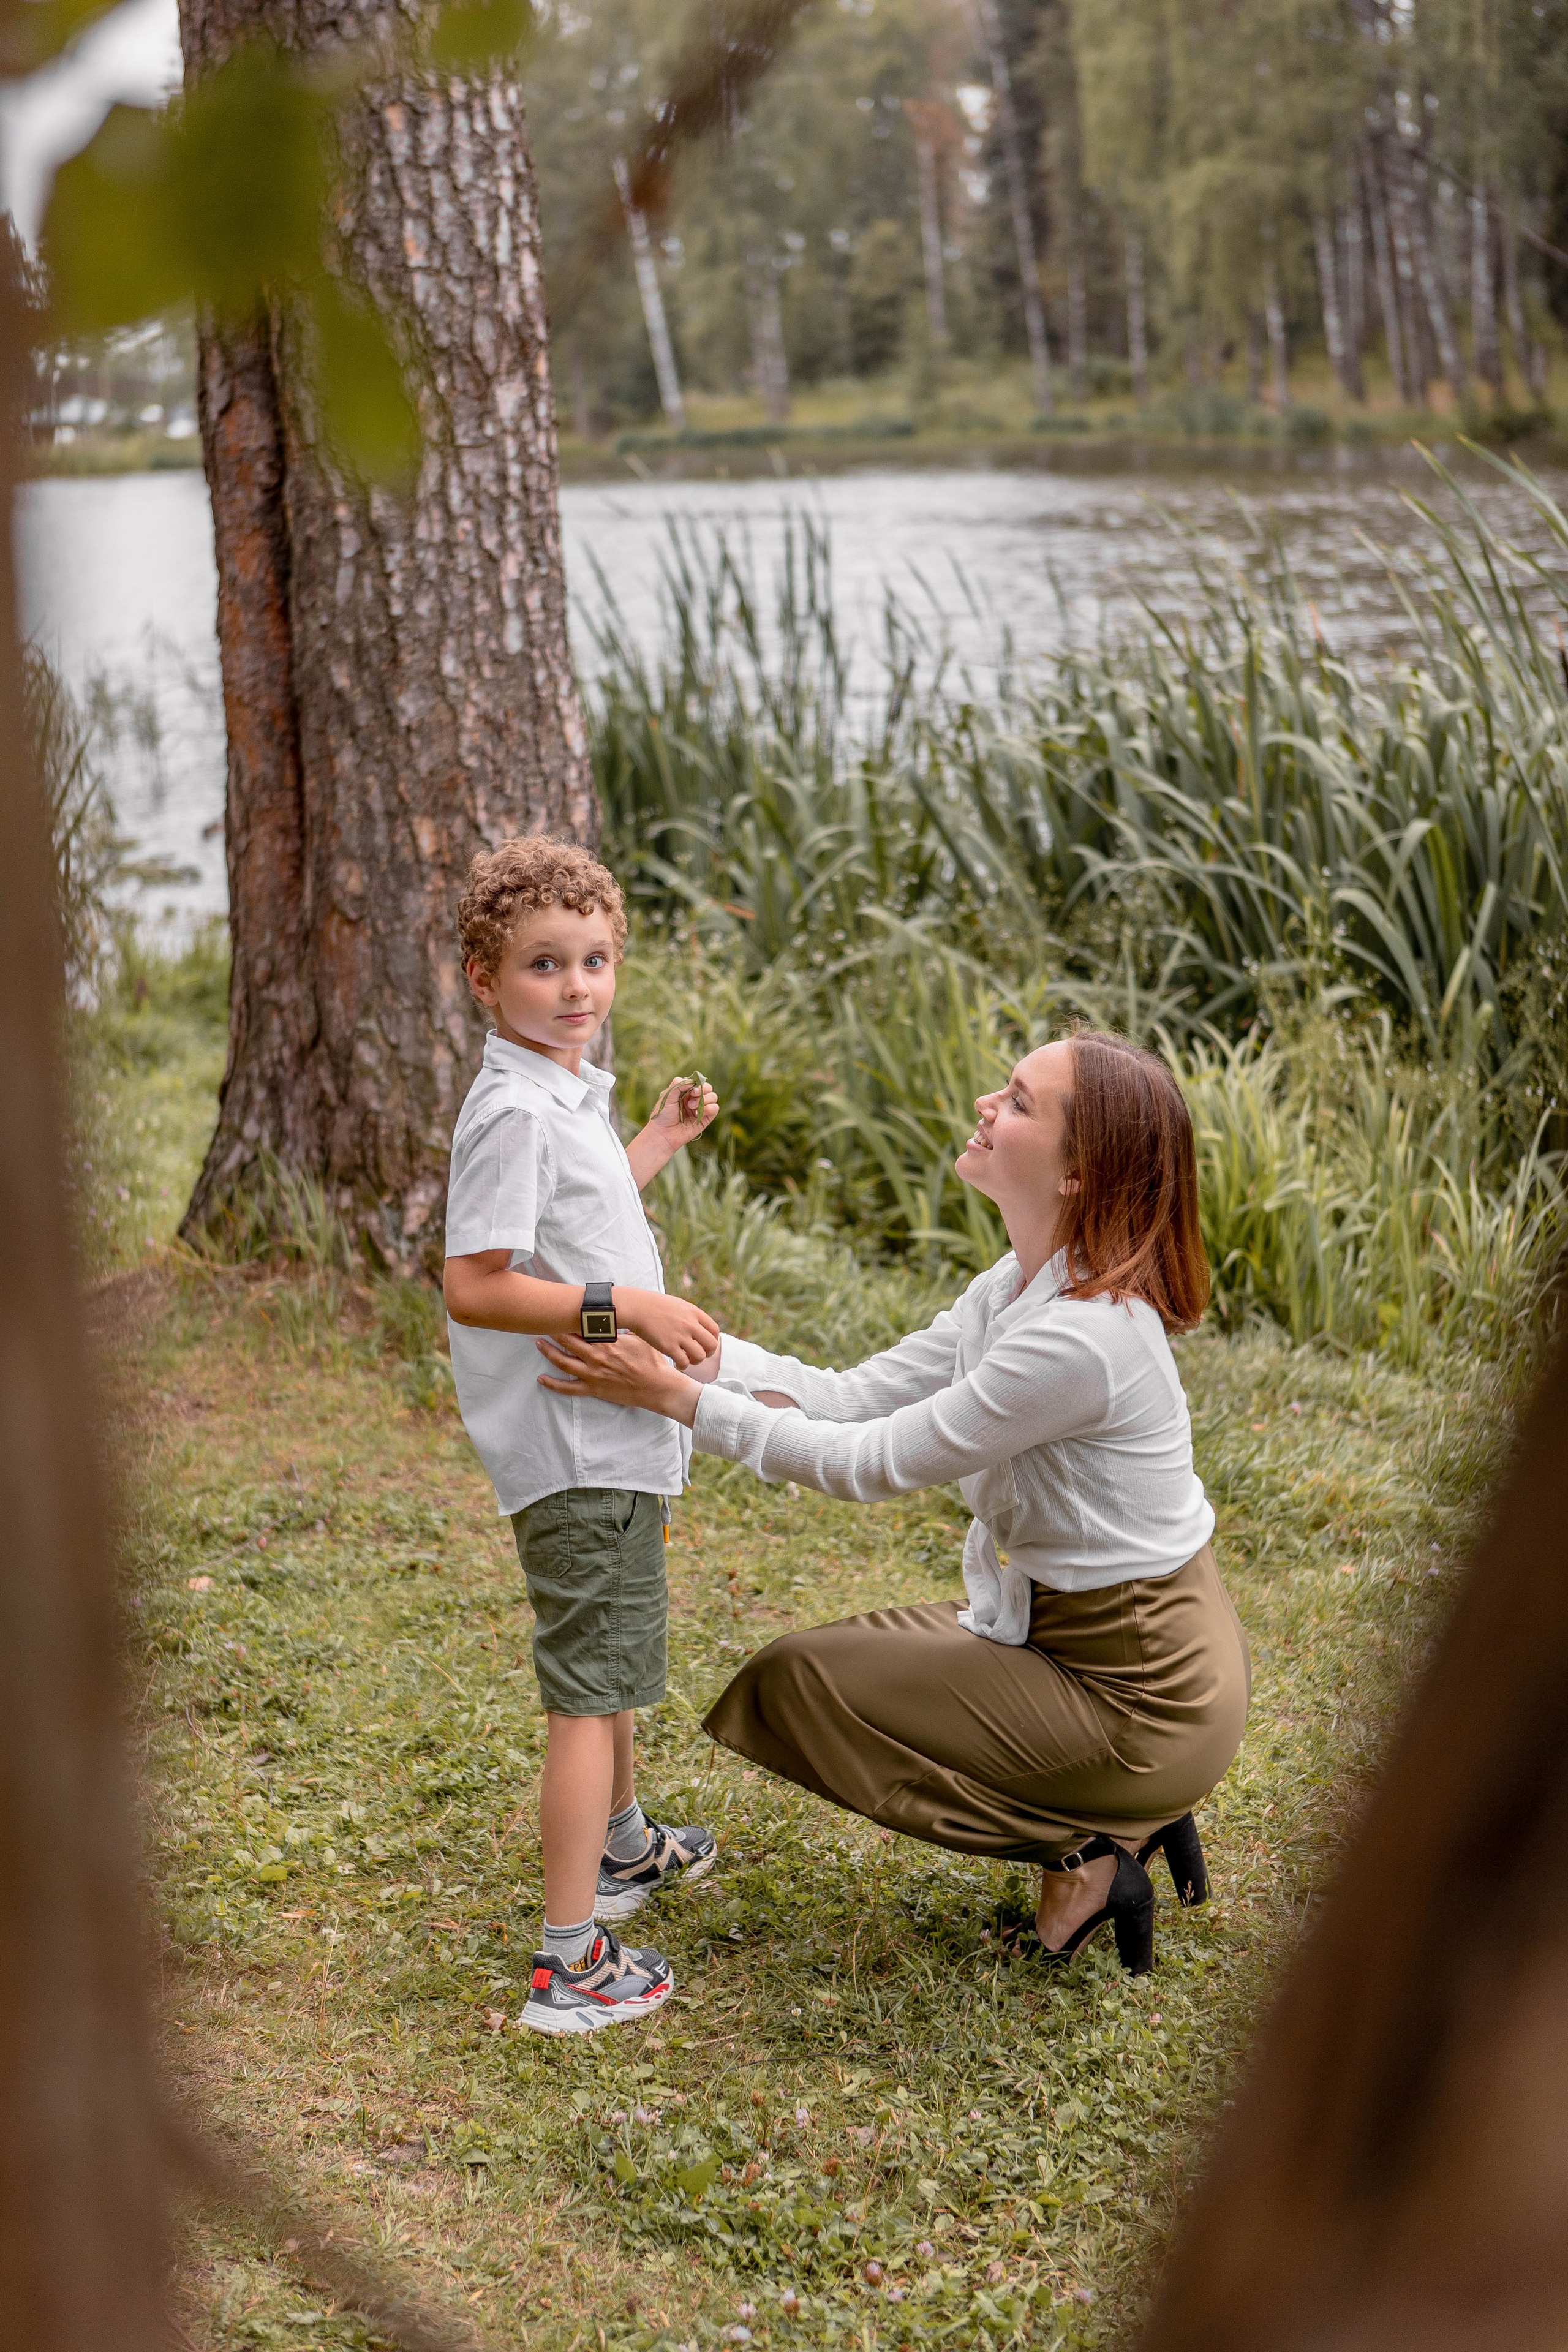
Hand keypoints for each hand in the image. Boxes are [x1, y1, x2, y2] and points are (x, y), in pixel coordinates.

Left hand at [536, 1330, 699, 1424]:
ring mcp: (593, 1374)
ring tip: (538, 1343)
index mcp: (608, 1342)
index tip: (559, 1311)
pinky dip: (553, 1384)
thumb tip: (618, 1315)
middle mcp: (597, 1357)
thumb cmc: (652, 1361)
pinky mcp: (594, 1390)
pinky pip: (568, 1388)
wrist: (659, 1387)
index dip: (569, 1319)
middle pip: (568, 1341)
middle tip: (542, 1323)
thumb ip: (625, 1328)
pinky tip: (541, 1379)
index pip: (583, 1327)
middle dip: (554, 1331)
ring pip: (563, 1362)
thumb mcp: (640, 1338)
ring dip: (548, 1352)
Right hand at [615, 1286, 719, 1368]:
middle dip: (707, 1353)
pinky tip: (677, 1362)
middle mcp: (690, 1324)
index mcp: (694, 1312)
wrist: (637, 1307)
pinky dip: (683, 1365)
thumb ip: (690, 1316)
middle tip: (697, 1354)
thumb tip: (698, 1328)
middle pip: (712, 1345)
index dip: (712, 1340)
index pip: (714, 1330)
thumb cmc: (654, 1306)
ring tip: (686, 1359)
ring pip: (700, 1356)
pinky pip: (684, 1362)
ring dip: (695, 1361)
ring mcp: (680, 1335)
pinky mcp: (669, 1346)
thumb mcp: (678, 1305)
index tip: (704, 1344)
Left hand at [625, 1073, 719, 1187]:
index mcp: (685, 1092)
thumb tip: (695, 1082)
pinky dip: (709, 1108)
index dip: (698, 1083)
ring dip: (705, 1099)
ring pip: (713, 1097)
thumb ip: (680, 1084)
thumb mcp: (668, 1094)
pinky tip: (698, 1113)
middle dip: (703, 1090)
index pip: (698, 1082)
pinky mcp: (704, 1120)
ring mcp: (700, 1110)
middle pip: (708, 1088)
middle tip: (693, 1096)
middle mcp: (694, 1100)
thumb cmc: (662, 1114)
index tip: (692, 1090)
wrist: (662, 1133)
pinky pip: (715, 1109)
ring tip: (691, 1107)